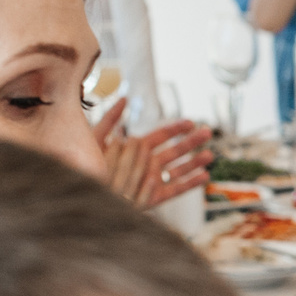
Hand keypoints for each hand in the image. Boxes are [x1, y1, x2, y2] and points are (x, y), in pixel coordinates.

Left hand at [93, 96, 211, 207]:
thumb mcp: (95, 138)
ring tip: (209, 155)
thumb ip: (110, 119)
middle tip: (207, 132)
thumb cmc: (86, 167)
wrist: (86, 192)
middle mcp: (147, 163)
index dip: (175, 128)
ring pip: (179, 169)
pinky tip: (204, 176)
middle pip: (175, 150)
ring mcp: (152, 180)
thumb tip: (124, 98)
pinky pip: (175, 189)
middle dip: (191, 142)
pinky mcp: (154, 197)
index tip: (190, 121)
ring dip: (195, 162)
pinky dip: (190, 183)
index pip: (161, 135)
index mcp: (136, 149)